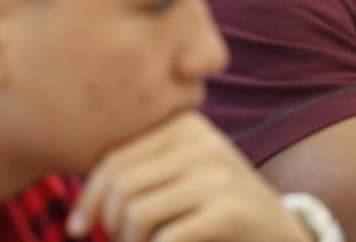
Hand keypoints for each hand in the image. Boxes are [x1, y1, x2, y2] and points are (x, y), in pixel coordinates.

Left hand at [69, 111, 310, 241]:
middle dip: (109, 224)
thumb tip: (78, 213)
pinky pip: (164, 238)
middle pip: (121, 187)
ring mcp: (218, 175)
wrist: (277, 230)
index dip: (87, 199)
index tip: (79, 228)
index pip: (113, 159)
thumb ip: (139, 171)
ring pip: (136, 213)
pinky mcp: (229, 210)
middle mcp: (204, 142)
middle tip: (123, 241)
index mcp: (186, 125)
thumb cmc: (214, 206)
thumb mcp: (181, 174)